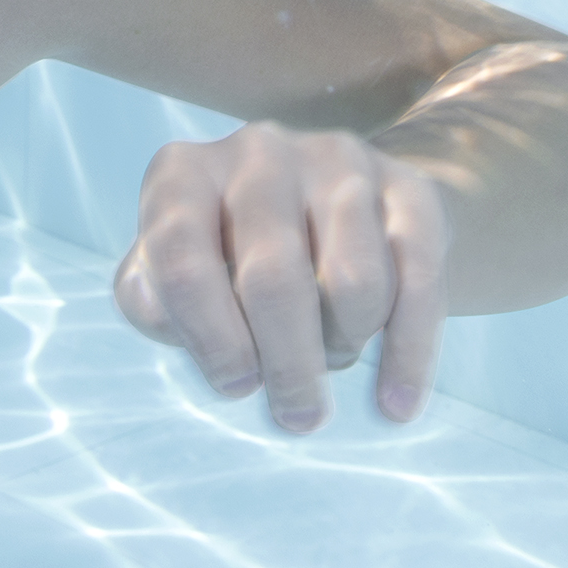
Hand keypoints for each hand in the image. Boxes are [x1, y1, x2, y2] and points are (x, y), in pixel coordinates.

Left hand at [111, 120, 448, 431]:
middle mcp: (257, 152)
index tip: (235, 387)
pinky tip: (396, 404)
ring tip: (332, 360)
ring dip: (344, 345)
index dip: (207, 334)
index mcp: (183, 174)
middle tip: (297, 416)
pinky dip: (409, 354)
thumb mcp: (170, 275)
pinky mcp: (407, 187)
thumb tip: (161, 313)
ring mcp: (336, 161)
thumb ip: (149, 300)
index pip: (181, 256)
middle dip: (286, 363)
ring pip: (352, 282)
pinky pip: (418, 281)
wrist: (329, 208)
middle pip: (273, 276)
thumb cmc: (228, 259)